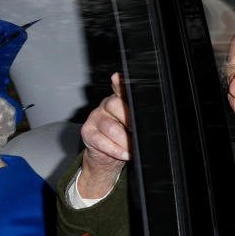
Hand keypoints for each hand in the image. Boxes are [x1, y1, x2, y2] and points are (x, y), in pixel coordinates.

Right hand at [79, 72, 130, 198]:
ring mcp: (94, 118)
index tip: (117, 78)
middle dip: (129, 121)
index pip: (120, 89)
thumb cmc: (122, 139)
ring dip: (124, 141)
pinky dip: (114, 149)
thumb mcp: (132, 127)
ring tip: (131, 148)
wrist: (104, 156)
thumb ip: (136, 118)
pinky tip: (122, 153)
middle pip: (114, 106)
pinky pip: (101, 141)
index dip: (118, 84)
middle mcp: (105, 106)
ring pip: (110, 127)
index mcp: (117, 100)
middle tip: (136, 132)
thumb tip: (147, 120)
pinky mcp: (87, 132)